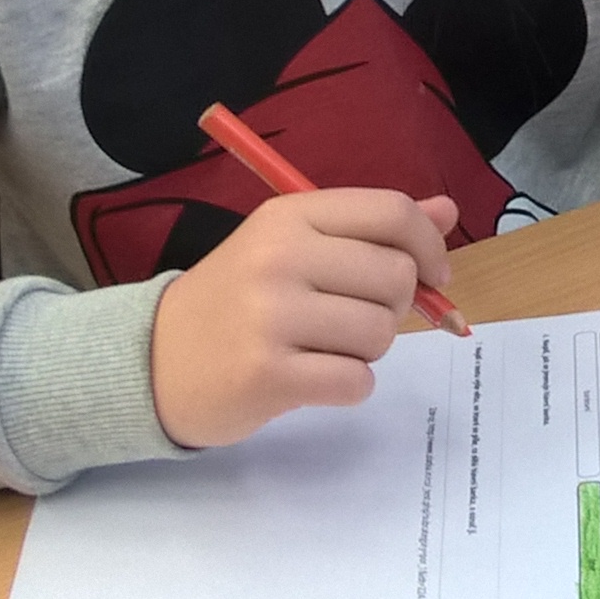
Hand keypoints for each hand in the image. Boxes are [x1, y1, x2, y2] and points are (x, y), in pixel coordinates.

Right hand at [148, 190, 458, 449]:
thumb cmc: (236, 301)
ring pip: (380, 333)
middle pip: (395, 277)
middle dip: (391, 309)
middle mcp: (280, 257)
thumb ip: (370, 228)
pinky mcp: (267, 374)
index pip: (391, 213)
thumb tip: (447, 211)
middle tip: (348, 320)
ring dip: (366, 351)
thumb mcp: (292, 245)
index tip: (434, 275)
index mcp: (290, 216)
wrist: (152, 361)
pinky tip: (312, 379)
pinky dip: (348, 387)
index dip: (429, 246)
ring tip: (320, 348)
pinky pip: (356, 381)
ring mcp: (271, 316)